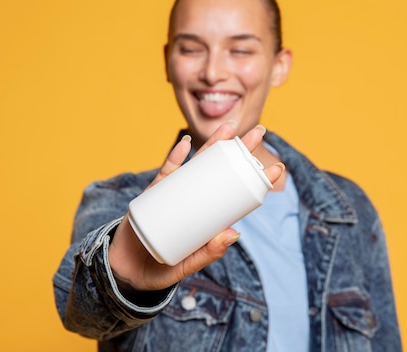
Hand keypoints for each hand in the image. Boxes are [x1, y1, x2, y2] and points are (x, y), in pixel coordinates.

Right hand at [108, 121, 284, 290]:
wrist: (128, 271)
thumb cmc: (162, 268)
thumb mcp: (188, 264)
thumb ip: (208, 253)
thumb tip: (234, 233)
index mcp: (210, 216)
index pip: (239, 193)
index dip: (256, 179)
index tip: (278, 168)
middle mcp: (196, 200)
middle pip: (222, 170)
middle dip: (240, 150)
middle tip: (259, 132)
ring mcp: (176, 194)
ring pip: (198, 164)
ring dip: (213, 145)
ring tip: (228, 128)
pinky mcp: (154, 193)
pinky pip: (167, 172)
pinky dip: (175, 157)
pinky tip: (185, 144)